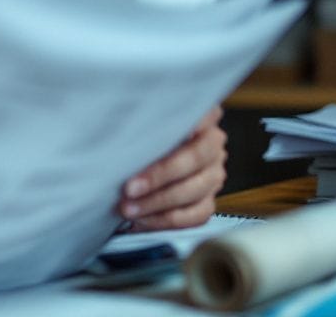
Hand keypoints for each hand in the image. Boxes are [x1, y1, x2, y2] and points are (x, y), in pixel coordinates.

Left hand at [119, 106, 227, 230]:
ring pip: (193, 191)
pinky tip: (141, 220)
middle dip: (159, 176)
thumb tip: (121, 125)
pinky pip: (194, 216)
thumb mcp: (138, 121)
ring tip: (128, 209)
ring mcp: (213, 175)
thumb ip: (141, 120)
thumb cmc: (135, 135)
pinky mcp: (207, 201)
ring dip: (157, 203)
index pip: (199, 115)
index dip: (184, 125)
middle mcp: (212, 145)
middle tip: (129, 187)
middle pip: (194, 159)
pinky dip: (166, 221)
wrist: (138, 160)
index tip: (163, 134)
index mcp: (201, 116)